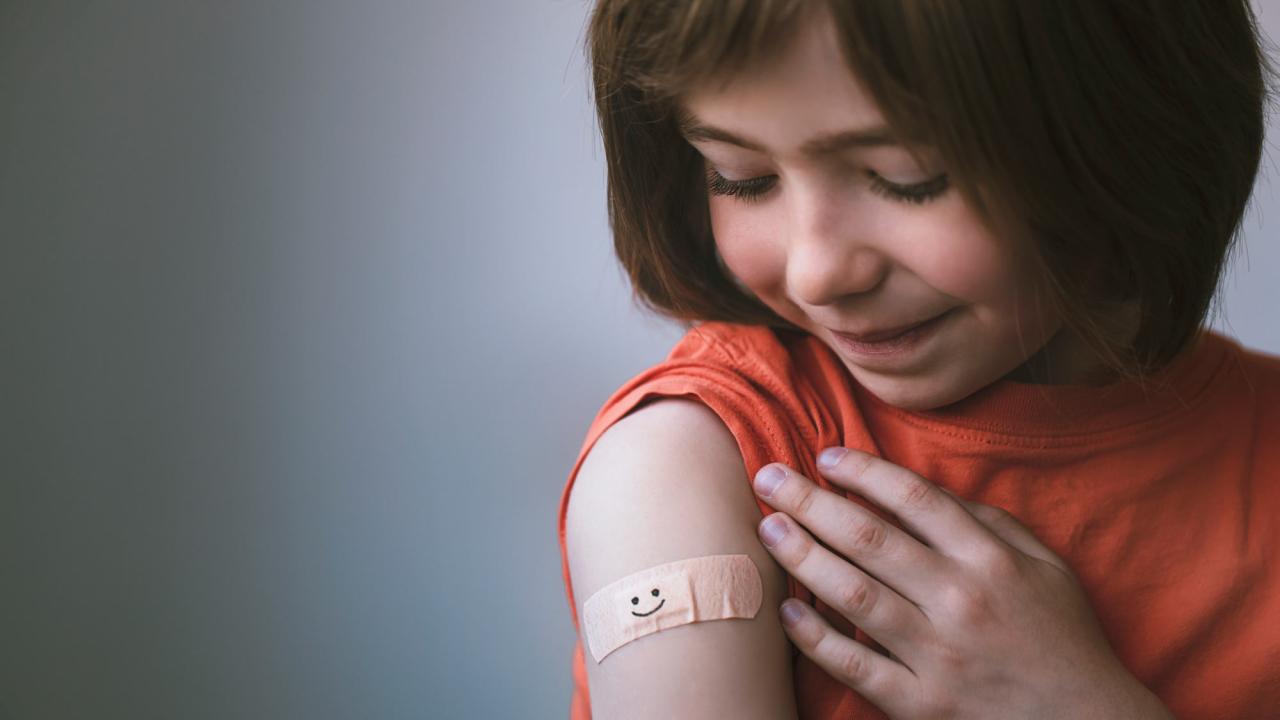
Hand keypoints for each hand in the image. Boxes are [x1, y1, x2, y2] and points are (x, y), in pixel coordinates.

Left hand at [752, 447, 1173, 719]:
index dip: (862, 471)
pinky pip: (853, 666)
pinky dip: (814, 638)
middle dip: (809, 502)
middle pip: (868, 538)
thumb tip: (925, 492)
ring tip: (767, 529)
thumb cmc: (1062, 639)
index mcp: (990, 561)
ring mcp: (937, 655)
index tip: (826, 456)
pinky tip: (787, 612)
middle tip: (768, 477)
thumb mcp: (1047, 567)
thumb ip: (991, 523)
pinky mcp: (919, 704)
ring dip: (801, 557)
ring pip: (852, 595)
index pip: (913, 498)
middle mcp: (959, 601)